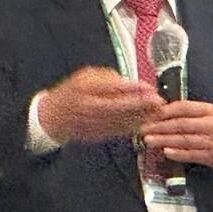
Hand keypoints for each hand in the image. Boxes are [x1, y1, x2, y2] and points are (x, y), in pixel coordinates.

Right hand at [39, 66, 163, 143]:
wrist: (53, 116)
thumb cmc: (72, 93)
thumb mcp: (87, 77)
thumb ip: (110, 79)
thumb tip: (133, 85)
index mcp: (84, 88)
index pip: (113, 88)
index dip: (134, 89)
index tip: (150, 89)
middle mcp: (88, 106)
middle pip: (119, 107)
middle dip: (141, 105)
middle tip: (158, 102)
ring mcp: (92, 123)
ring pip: (120, 121)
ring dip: (141, 118)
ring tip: (156, 113)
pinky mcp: (97, 135)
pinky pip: (118, 132)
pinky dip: (132, 128)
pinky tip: (144, 123)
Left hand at [140, 101, 212, 170]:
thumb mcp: (212, 113)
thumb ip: (192, 112)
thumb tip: (164, 110)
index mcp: (209, 110)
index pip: (184, 108)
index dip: (165, 110)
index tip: (150, 112)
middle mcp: (210, 124)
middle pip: (181, 124)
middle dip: (160, 126)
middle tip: (143, 128)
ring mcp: (211, 141)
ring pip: (184, 140)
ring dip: (165, 140)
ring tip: (149, 140)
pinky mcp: (212, 156)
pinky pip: (192, 154)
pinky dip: (178, 153)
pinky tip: (166, 152)